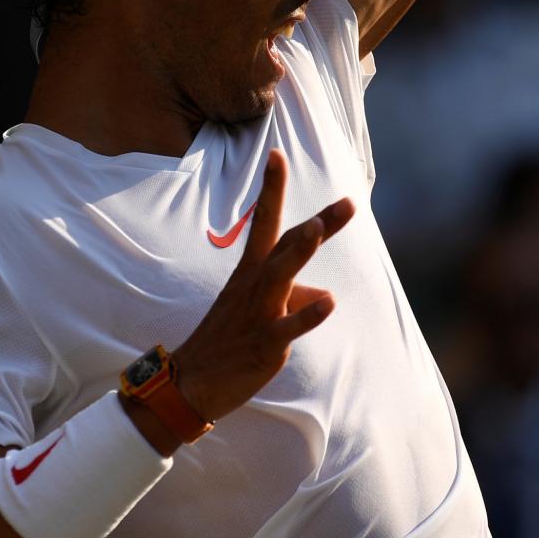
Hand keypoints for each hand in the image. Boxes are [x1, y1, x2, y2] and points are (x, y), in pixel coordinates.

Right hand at [172, 150, 354, 421]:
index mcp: (249, 273)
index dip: (271, 189)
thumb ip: (292, 295)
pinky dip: (307, 314)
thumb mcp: (257, 310)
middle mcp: (253, 286)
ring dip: (299, 251)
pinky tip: (328, 303)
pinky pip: (288, 326)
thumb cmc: (226, 342)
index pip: (262, 222)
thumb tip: (321, 296)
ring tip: (318, 228)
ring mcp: (258, 313)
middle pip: (283, 245)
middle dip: (316, 224)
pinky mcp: (264, 343)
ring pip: (280, 277)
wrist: (190, 382)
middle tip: (348, 202)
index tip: (277, 155)